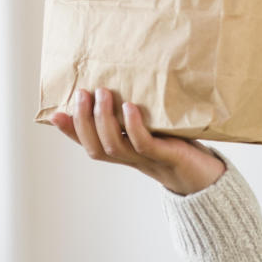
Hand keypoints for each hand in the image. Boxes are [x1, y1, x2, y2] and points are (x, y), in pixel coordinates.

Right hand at [50, 87, 226, 194]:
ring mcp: (147, 159)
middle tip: (83, 93)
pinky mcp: (166, 156)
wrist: (207, 175)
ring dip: (104, 120)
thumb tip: (123, 86)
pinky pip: (144, 144)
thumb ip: (137, 117)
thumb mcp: (155, 129)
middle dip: (84, 121)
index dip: (70, 132)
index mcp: (123, 152)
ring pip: (114, 146)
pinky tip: (130, 109)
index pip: (89, 144)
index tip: (55, 114)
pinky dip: (134, 127)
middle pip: (96, 147)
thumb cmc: (181, 146)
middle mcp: (130, 158)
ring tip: (104, 94)